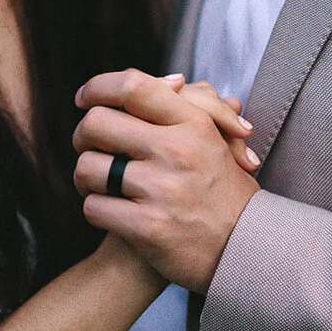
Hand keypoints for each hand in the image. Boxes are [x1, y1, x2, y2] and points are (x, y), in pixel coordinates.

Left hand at [73, 69, 261, 292]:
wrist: (248, 250)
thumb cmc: (226, 192)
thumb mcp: (218, 140)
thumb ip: (192, 106)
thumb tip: (169, 79)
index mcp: (194, 124)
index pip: (133, 87)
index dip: (98, 87)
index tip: (85, 99)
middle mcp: (178, 151)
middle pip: (97, 123)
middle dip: (83, 136)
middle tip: (89, 147)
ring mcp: (162, 190)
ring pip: (88, 167)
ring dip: (87, 178)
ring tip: (99, 185)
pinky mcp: (149, 227)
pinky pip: (94, 207)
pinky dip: (96, 210)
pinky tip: (111, 212)